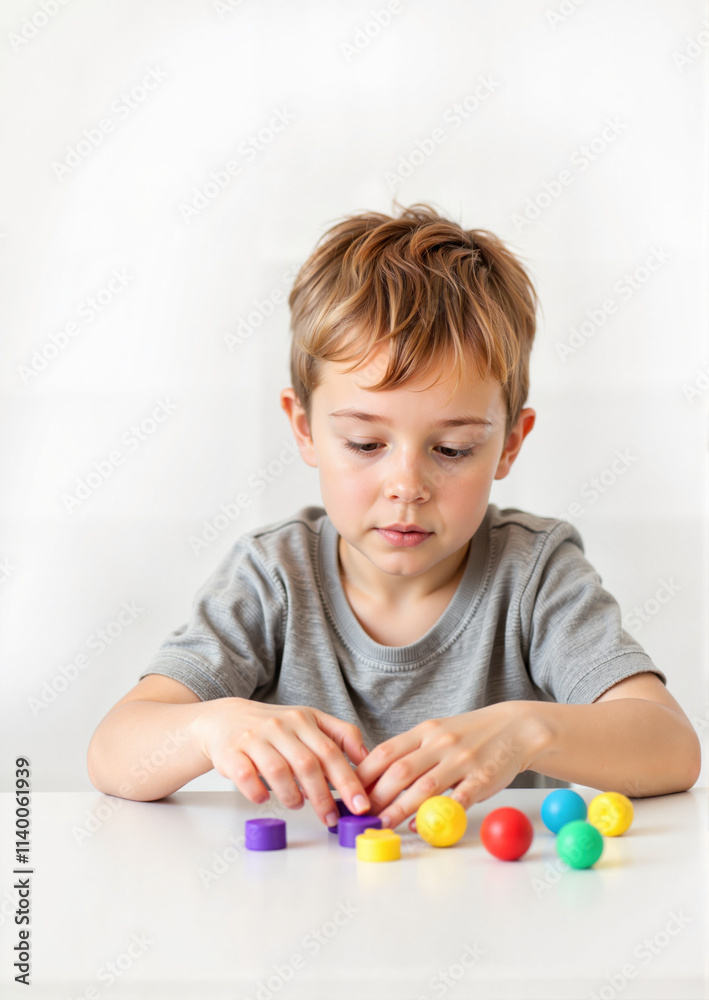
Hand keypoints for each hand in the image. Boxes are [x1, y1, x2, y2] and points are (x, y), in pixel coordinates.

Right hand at [190, 698, 370, 826]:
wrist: (225, 719)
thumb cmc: (274, 727)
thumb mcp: (309, 720)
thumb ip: (340, 734)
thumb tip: (366, 758)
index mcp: (303, 719)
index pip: (330, 752)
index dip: (348, 781)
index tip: (361, 805)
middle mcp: (280, 726)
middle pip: (307, 764)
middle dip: (323, 797)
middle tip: (332, 819)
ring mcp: (254, 738)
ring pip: (278, 771)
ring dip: (292, 795)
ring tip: (298, 806)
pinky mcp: (230, 752)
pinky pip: (245, 776)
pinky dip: (257, 791)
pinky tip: (264, 798)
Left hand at [354, 702, 541, 829]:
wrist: (516, 728)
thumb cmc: (470, 734)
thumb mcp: (438, 733)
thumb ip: (412, 751)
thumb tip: (377, 778)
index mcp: (425, 731)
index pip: (386, 751)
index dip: (364, 773)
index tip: (348, 792)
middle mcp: (440, 743)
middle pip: (400, 770)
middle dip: (376, 794)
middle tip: (360, 814)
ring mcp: (461, 760)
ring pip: (424, 786)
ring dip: (400, 808)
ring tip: (382, 823)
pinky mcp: (482, 778)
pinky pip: (457, 798)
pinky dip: (437, 813)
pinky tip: (421, 826)